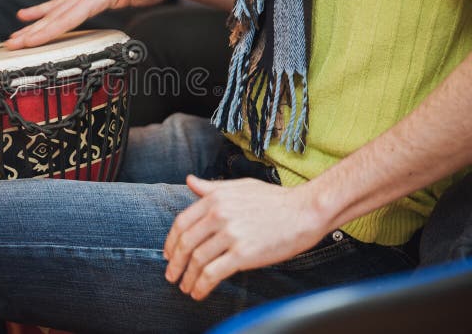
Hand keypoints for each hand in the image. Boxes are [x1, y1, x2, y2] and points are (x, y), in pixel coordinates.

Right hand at [6, 0, 185, 48]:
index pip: (70, 14)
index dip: (49, 28)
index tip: (31, 40)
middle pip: (56, 16)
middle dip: (33, 32)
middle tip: (11, 45)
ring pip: (54, 12)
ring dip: (33, 26)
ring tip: (12, 37)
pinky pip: (60, 6)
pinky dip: (42, 11)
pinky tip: (26, 16)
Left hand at [164, 176, 327, 300]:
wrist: (305, 211)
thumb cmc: (275, 199)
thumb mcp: (239, 186)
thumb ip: (211, 188)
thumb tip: (189, 181)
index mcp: (215, 198)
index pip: (182, 222)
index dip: (171, 241)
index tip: (168, 253)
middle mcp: (219, 215)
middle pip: (185, 243)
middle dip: (175, 263)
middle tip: (171, 275)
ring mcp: (231, 234)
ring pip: (197, 260)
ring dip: (187, 277)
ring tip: (185, 287)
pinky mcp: (243, 254)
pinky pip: (213, 273)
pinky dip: (202, 285)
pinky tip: (199, 292)